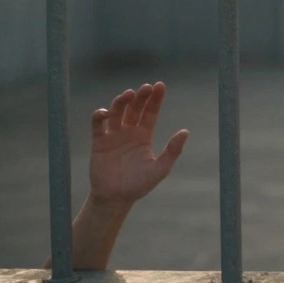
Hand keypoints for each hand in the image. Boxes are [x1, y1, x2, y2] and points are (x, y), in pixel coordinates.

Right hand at [88, 83, 188, 206]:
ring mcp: (113, 136)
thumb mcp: (160, 168)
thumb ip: (173, 150)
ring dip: (121, 101)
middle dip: (140, 97)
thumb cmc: (139, 184)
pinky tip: (105, 113)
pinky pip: (98, 126)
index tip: (159, 85)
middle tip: (146, 87)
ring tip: (128, 94)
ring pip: (117, 112)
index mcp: (144, 135)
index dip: (155, 99)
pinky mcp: (99, 142)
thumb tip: (185, 131)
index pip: (150, 112)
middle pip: (135, 108)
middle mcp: (129, 132)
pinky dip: (100, 116)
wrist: (116, 198)